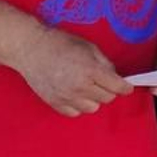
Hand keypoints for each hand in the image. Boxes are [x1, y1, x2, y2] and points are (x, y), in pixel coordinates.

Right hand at [14, 27, 134, 117]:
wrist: (30, 48)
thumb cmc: (60, 43)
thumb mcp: (89, 48)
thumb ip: (105, 63)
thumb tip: (115, 77)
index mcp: (90, 71)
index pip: (117, 87)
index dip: (125, 87)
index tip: (126, 86)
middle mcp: (79, 87)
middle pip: (107, 98)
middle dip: (108, 89)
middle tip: (101, 80)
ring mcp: (66, 97)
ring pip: (92, 108)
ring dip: (93, 99)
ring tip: (86, 87)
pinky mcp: (54, 103)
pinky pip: (75, 112)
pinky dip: (78, 105)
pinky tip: (75, 94)